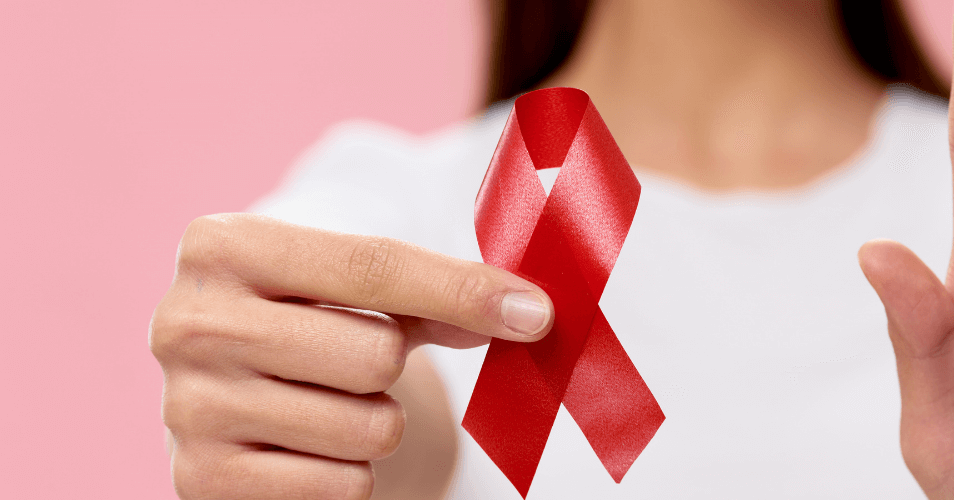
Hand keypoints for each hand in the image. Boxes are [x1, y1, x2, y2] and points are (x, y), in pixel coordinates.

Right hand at [149, 214, 552, 498]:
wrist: (229, 396)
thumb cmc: (308, 324)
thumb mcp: (354, 289)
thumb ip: (435, 290)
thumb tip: (526, 313)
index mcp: (223, 246)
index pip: (372, 264)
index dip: (463, 291)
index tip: (533, 313)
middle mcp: (189, 322)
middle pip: (376, 354)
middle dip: (393, 367)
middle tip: (359, 365)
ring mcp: (189, 406)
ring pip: (366, 428)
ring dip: (375, 425)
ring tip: (331, 406)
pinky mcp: (203, 480)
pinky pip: (342, 487)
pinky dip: (350, 476)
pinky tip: (310, 449)